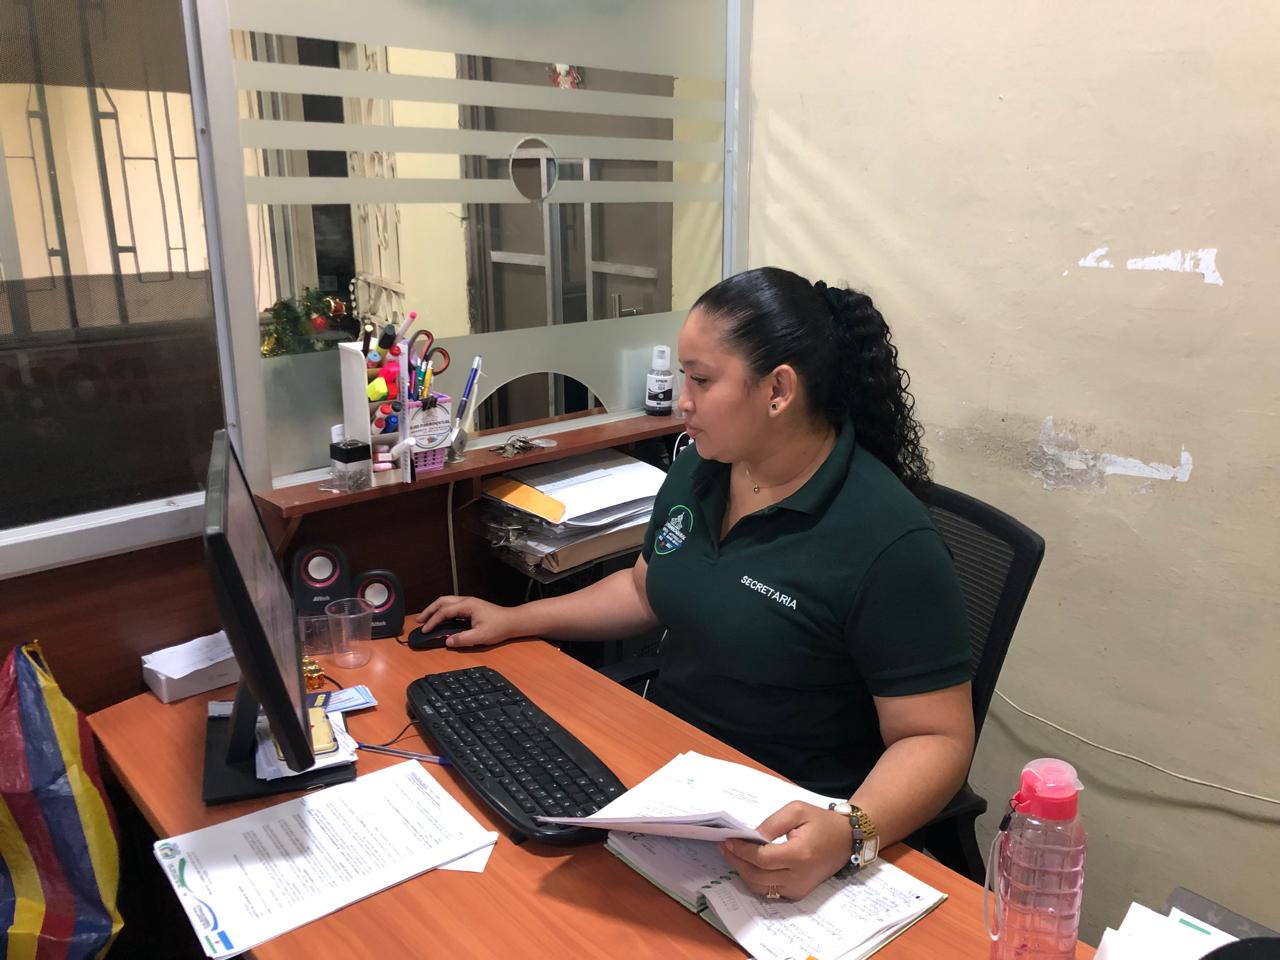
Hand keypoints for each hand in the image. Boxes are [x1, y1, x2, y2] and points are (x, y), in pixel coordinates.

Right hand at [415, 595, 519, 647]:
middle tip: (419, 620)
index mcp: (467, 605)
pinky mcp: (471, 607)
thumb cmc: (499, 626)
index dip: (433, 621)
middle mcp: (466, 601)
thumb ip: (463, 639)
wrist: (512, 621)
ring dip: (435, 609)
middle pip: (442, 601)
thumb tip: (447, 642)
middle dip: (429, 611)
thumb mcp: (480, 636)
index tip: (425, 629)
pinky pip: (452, 605)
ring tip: (426, 618)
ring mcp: (469, 603)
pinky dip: (442, 610)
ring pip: (446, 601)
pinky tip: (440, 618)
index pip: (444, 612)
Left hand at [719, 802, 852, 900]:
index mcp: (800, 855)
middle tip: (724, 847)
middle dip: (737, 861)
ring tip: (731, 855)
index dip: (741, 851)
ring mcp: (799, 889)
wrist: (846, 840)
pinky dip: (755, 879)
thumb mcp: (796, 810)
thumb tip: (750, 837)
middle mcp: (799, 877)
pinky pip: (770, 891)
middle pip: (757, 876)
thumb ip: (771, 824)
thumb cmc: (821, 822)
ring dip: (743, 872)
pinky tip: (747, 864)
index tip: (728, 840)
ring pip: (760, 887)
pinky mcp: (798, 893)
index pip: (762, 858)